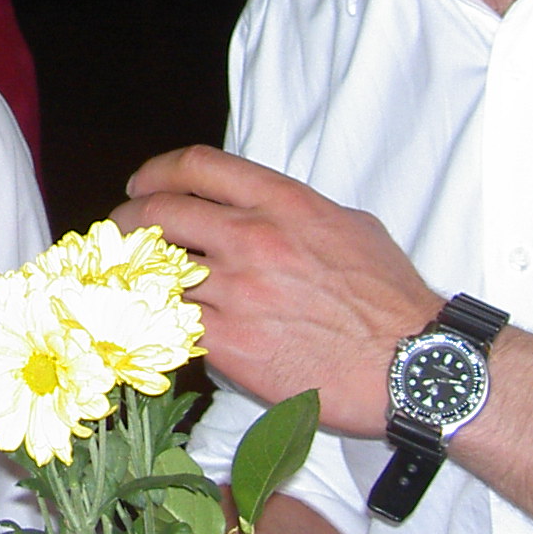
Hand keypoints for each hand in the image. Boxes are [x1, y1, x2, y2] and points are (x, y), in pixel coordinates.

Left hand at [115, 146, 438, 435]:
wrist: (413, 366)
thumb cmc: (392, 302)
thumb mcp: (351, 228)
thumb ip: (296, 212)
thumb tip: (262, 212)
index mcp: (282, 203)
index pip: (198, 167)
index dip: (157, 172)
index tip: (141, 185)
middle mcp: (253, 238)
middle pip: (161, 213)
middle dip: (129, 222)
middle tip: (120, 235)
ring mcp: (239, 291)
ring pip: (159, 271)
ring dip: (136, 277)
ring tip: (128, 283)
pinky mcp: (232, 344)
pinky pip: (174, 323)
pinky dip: (157, 320)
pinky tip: (151, 324)